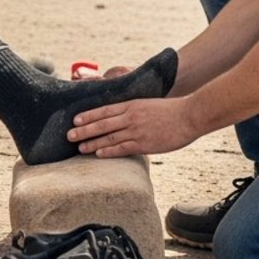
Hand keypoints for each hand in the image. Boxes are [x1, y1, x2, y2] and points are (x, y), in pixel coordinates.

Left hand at [66, 95, 193, 157]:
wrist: (189, 115)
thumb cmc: (171, 111)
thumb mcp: (148, 104)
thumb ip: (133, 110)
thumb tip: (122, 116)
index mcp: (131, 104)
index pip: (104, 110)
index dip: (88, 115)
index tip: (75, 119)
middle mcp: (131, 116)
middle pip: (102, 123)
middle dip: (84, 129)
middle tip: (69, 135)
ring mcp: (137, 130)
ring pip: (109, 137)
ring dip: (92, 142)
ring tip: (79, 147)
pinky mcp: (145, 143)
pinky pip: (123, 148)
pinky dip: (109, 150)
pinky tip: (99, 153)